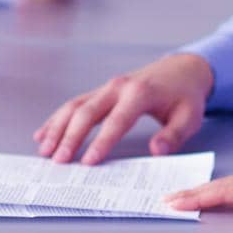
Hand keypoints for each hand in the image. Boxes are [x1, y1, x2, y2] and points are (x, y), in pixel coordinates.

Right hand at [34, 53, 212, 163]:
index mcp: (139, 93)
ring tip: (44, 151)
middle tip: (59, 161)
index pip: (117, 120)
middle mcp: (117, 87)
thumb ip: (173, 135)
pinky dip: (57, 119)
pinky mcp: (100, 92)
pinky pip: (74, 104)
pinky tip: (44, 134)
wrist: (182, 70)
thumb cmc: (185, 96)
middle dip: (70, 137)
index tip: (88, 162)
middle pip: (87, 111)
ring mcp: (106, 88)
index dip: (102, 142)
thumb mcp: (189, 117)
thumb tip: (156, 151)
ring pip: (75, 106)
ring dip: (57, 128)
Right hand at [166, 162, 232, 224]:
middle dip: (192, 193)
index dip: (198, 198)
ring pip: (226, 185)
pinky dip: (219, 191)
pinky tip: (214, 195)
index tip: (176, 202)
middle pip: (219, 186)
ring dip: (203, 191)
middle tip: (166, 199)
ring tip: (183, 197)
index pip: (224, 191)